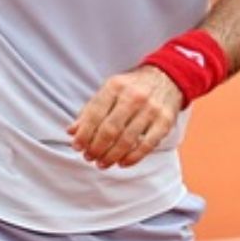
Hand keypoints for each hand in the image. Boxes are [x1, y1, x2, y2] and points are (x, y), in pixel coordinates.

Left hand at [67, 66, 183, 168]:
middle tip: (89, 157)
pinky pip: (147, 145)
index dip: (84, 134)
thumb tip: (72, 132)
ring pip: (127, 140)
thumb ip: (90, 110)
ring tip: (102, 163)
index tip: (77, 147)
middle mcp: (134, 96)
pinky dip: (132, 158)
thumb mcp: (110, 90)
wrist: (167, 77)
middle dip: (96, 148)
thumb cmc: (132, 87)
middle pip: (110, 130)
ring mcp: (151, 109)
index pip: (95, 114)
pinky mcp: (165, 121)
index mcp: (116, 86)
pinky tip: (122, 162)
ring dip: (111, 156)